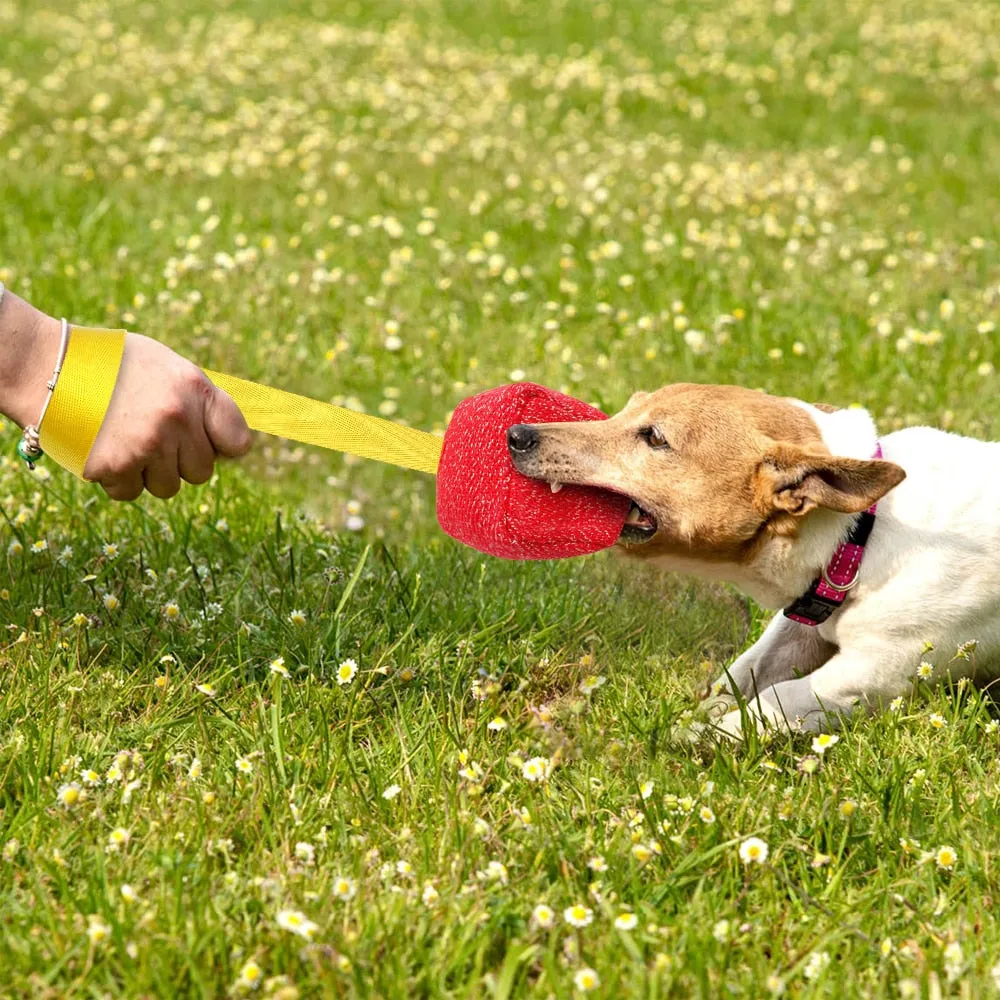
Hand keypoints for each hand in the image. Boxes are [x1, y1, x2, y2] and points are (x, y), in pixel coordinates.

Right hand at [83, 333, 251, 499]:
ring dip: (150, 472)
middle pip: (202, 472)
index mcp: (195, 388)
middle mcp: (176, 418)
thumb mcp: (168, 366)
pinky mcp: (115, 467)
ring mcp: (147, 444)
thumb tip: (232, 446)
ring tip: (127, 439)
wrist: (50, 367)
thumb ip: (202, 402)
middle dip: (180, 461)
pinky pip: (132, 493)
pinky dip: (120, 479)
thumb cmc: (116, 366)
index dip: (222, 446)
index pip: (238, 441)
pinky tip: (106, 449)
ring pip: (168, 487)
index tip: (207, 443)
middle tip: (152, 437)